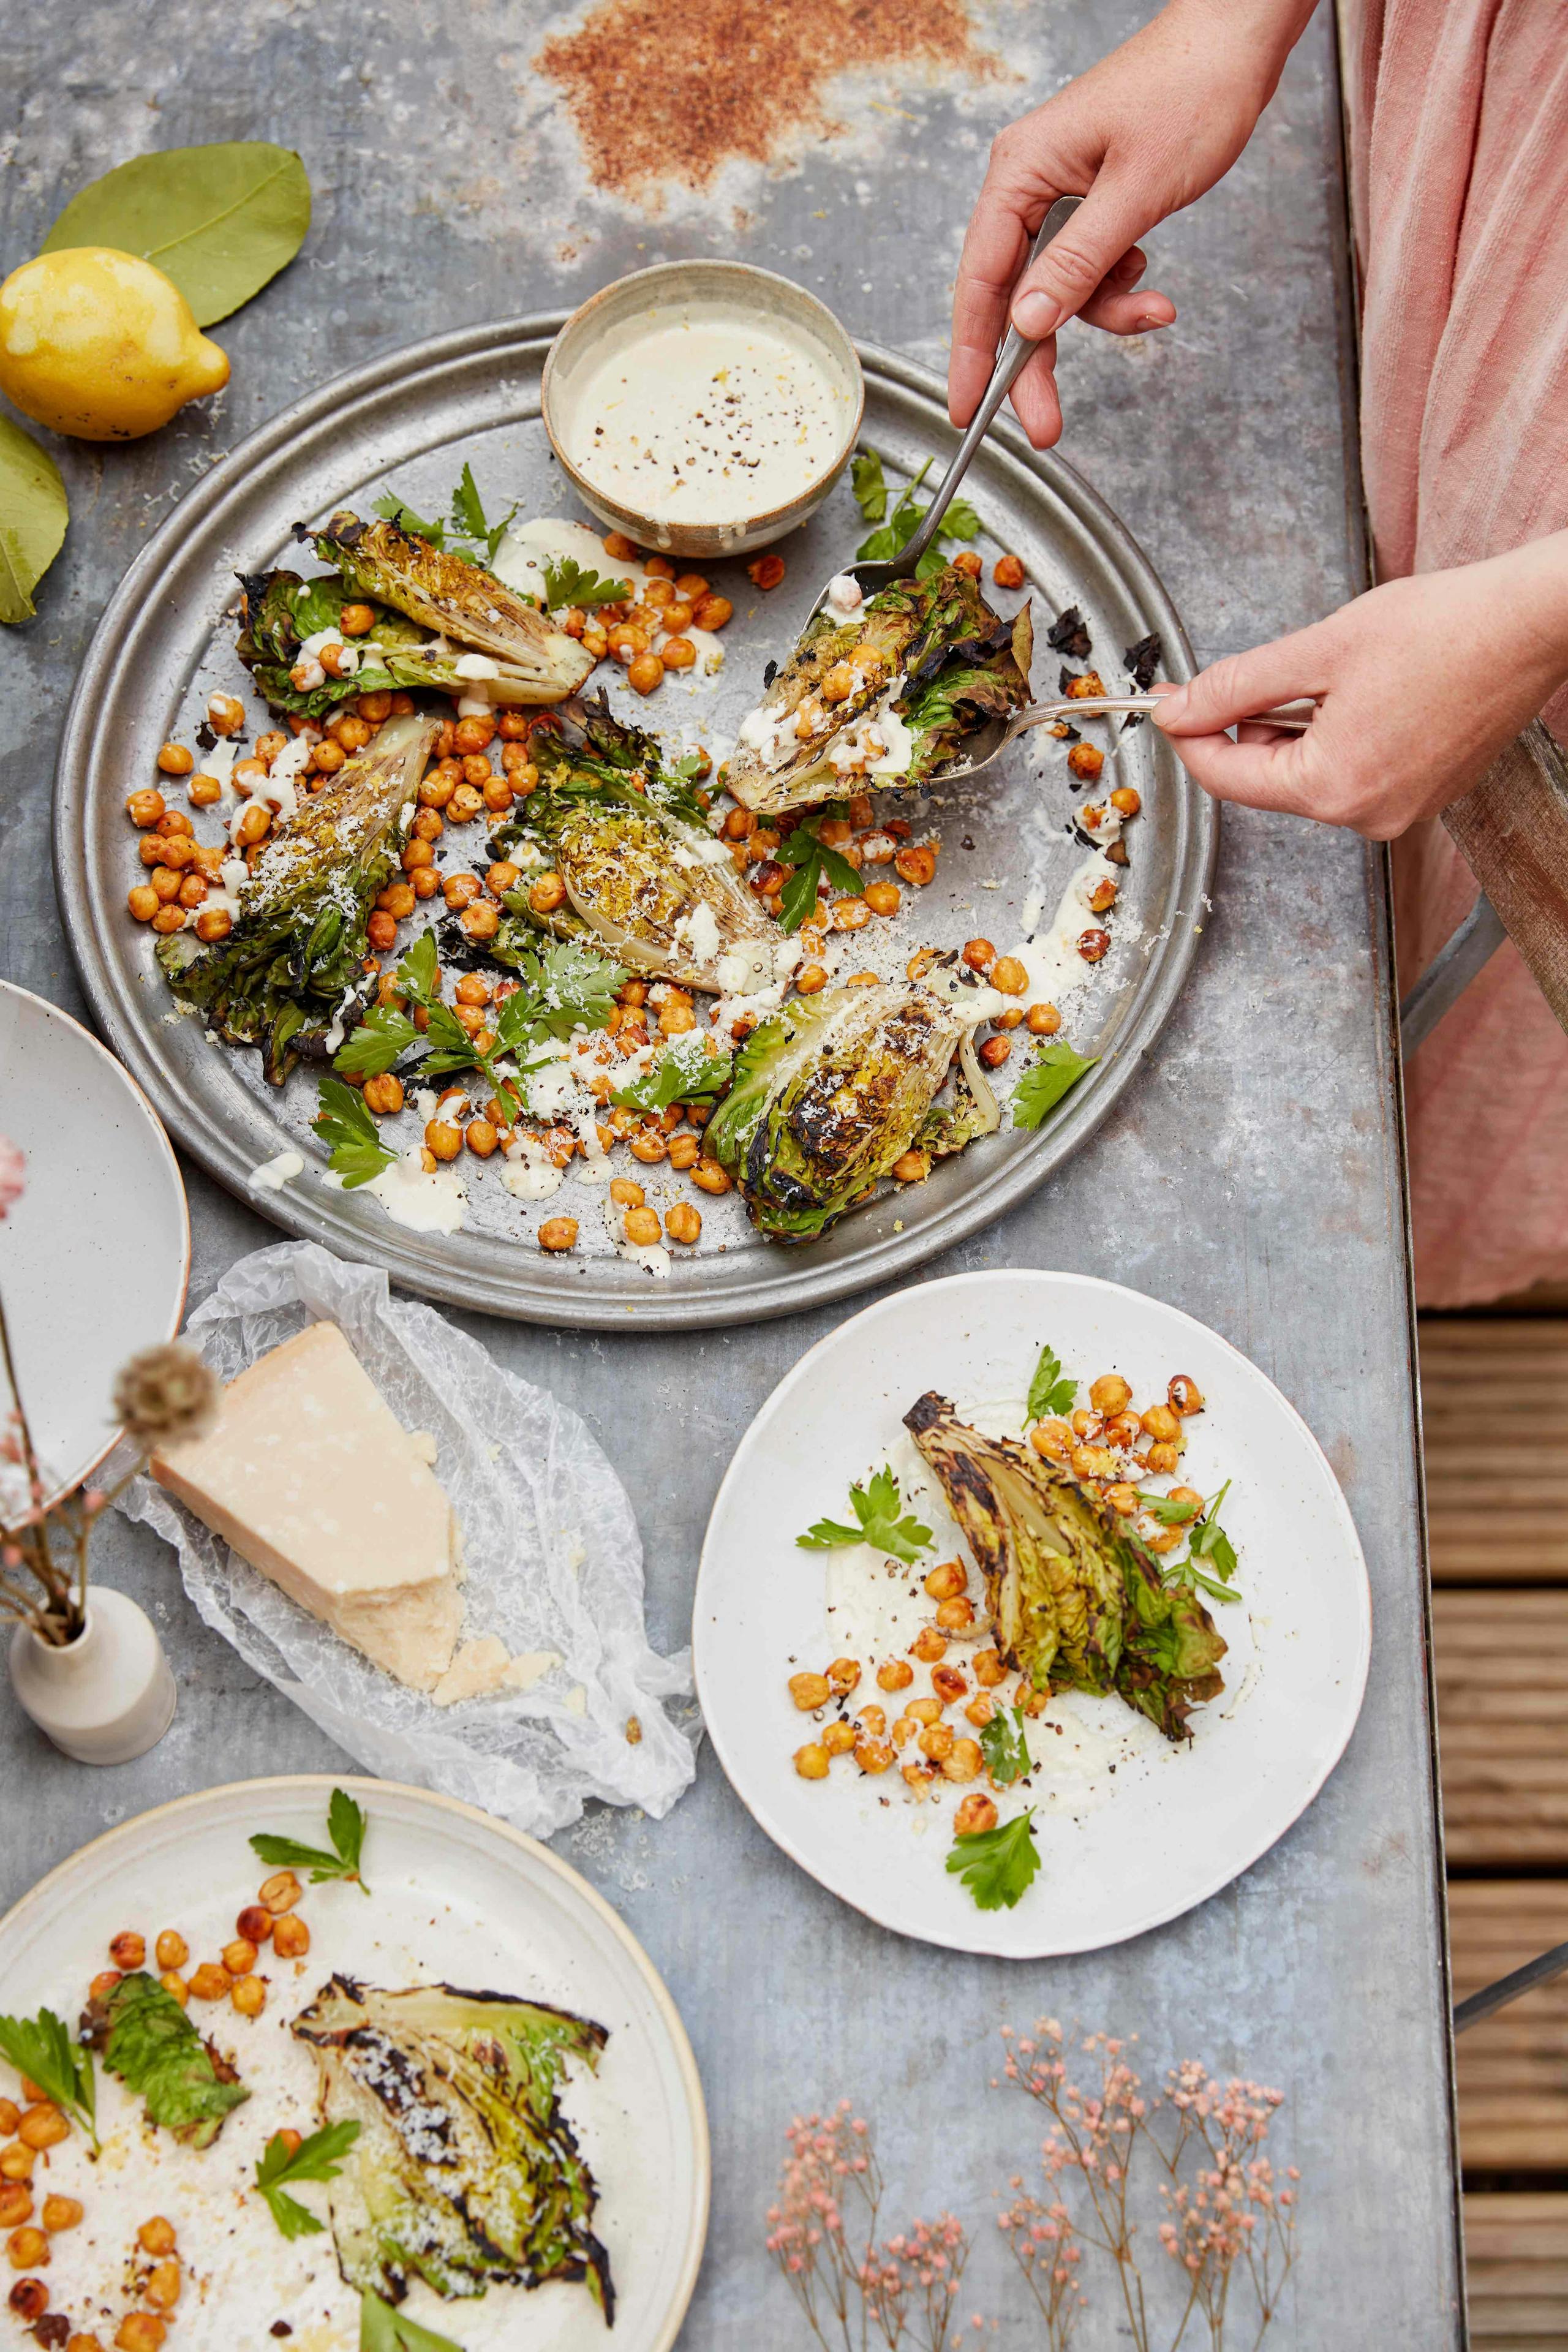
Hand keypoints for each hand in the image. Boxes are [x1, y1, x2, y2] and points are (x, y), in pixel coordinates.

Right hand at [949, 0, 1313, 446]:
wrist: (1238, 42)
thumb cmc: (1190, 91)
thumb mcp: (1135, 190)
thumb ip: (1079, 263)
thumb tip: (1028, 325)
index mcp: (1021, 173)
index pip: (979, 279)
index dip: (970, 352)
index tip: (966, 411)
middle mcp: (1030, 186)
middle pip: (1015, 297)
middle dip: (1037, 362)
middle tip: (1049, 426)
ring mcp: (1061, 197)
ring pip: (1061, 291)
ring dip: (1105, 314)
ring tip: (1154, 308)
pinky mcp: (1093, 205)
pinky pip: (1091, 272)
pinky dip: (1121, 288)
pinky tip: (1152, 278)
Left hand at [1152, 538, 1567, 837]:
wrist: (1531, 623)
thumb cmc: (1446, 628)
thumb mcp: (1318, 649)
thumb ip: (1238, 685)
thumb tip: (1180, 710)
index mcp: (1334, 786)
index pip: (1226, 778)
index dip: (1189, 735)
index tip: (1168, 702)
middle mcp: (1367, 815)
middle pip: (1269, 778)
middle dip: (1256, 723)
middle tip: (1280, 666)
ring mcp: (1400, 809)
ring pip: (1312, 771)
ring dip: (1302, 724)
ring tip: (1345, 671)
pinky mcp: (1424, 793)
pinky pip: (1354, 768)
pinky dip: (1341, 731)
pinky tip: (1373, 689)